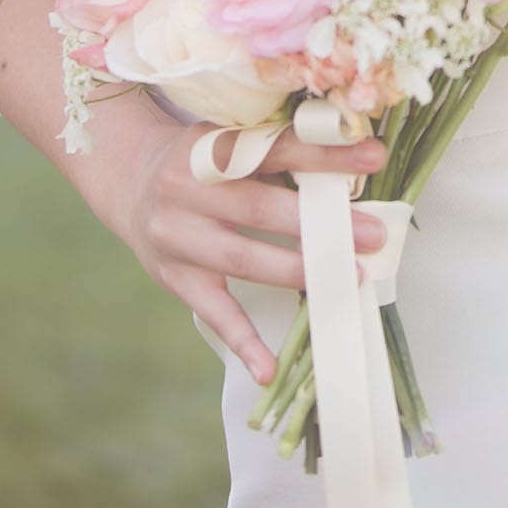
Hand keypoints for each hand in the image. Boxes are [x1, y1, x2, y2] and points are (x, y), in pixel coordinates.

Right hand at [118, 118, 389, 384]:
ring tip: (347, 278)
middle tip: (373, 233)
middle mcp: (186, 188)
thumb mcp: (232, 139)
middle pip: (259, 207)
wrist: (133, 183)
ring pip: (242, 257)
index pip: (273, 147)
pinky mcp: (174, 278)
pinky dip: (242, 342)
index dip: (324, 154)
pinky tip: (269, 369)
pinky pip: (212, 312)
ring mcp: (177, 236)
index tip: (374, 158)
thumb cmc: (205, 159)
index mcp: (208, 144)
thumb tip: (358, 161)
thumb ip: (280, 147)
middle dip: (319, 222)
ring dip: (298, 270)